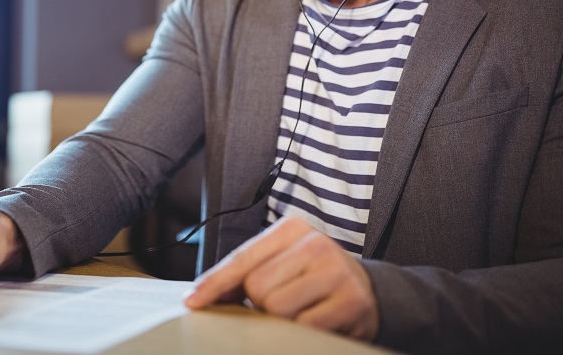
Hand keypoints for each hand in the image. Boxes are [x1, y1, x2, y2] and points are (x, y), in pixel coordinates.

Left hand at [183, 217, 378, 340]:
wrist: (369, 292)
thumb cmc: (313, 278)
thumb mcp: (282, 263)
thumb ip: (246, 274)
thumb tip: (201, 296)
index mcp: (292, 228)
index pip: (243, 258)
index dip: (215, 283)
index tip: (193, 302)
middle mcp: (315, 243)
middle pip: (258, 287)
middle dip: (260, 305)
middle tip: (281, 304)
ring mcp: (336, 271)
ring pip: (277, 309)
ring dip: (280, 321)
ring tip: (300, 312)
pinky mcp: (352, 302)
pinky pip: (304, 328)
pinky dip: (301, 334)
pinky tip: (315, 323)